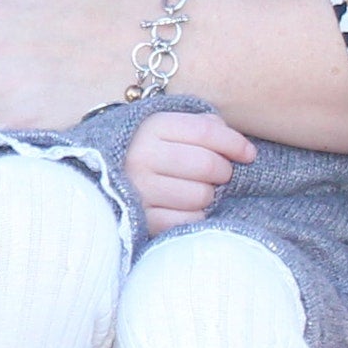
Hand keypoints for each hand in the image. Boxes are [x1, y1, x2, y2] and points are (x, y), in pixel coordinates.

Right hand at [125, 109, 255, 231]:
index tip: (249, 154)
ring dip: (207, 195)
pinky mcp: (140, 219)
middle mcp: (141, 156)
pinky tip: (183, 207)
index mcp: (150, 127)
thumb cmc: (146, 150)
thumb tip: (237, 145)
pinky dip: (194, 216)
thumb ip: (201, 127)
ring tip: (194, 190)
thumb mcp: (167, 128)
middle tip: (218, 174)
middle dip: (223, 171)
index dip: (235, 144)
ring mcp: (138, 190)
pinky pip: (187, 221)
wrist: (99, 178)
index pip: (206, 132)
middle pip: (207, 165)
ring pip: (201, 196)